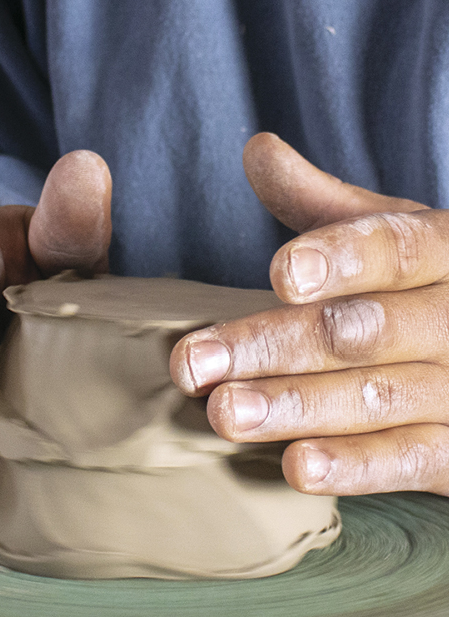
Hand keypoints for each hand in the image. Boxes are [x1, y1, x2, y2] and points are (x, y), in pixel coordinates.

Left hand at [170, 133, 448, 496]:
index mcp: (447, 251)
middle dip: (273, 347)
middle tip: (193, 363)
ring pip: (377, 397)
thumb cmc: (426, 285)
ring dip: (296, 406)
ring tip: (225, 412)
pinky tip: (297, 467)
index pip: (396, 249)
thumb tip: (258, 149)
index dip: (341, 260)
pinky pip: (412, 459)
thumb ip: (326, 204)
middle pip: (362, 331)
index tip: (281, 274)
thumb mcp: (395, 233)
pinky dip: (356, 466)